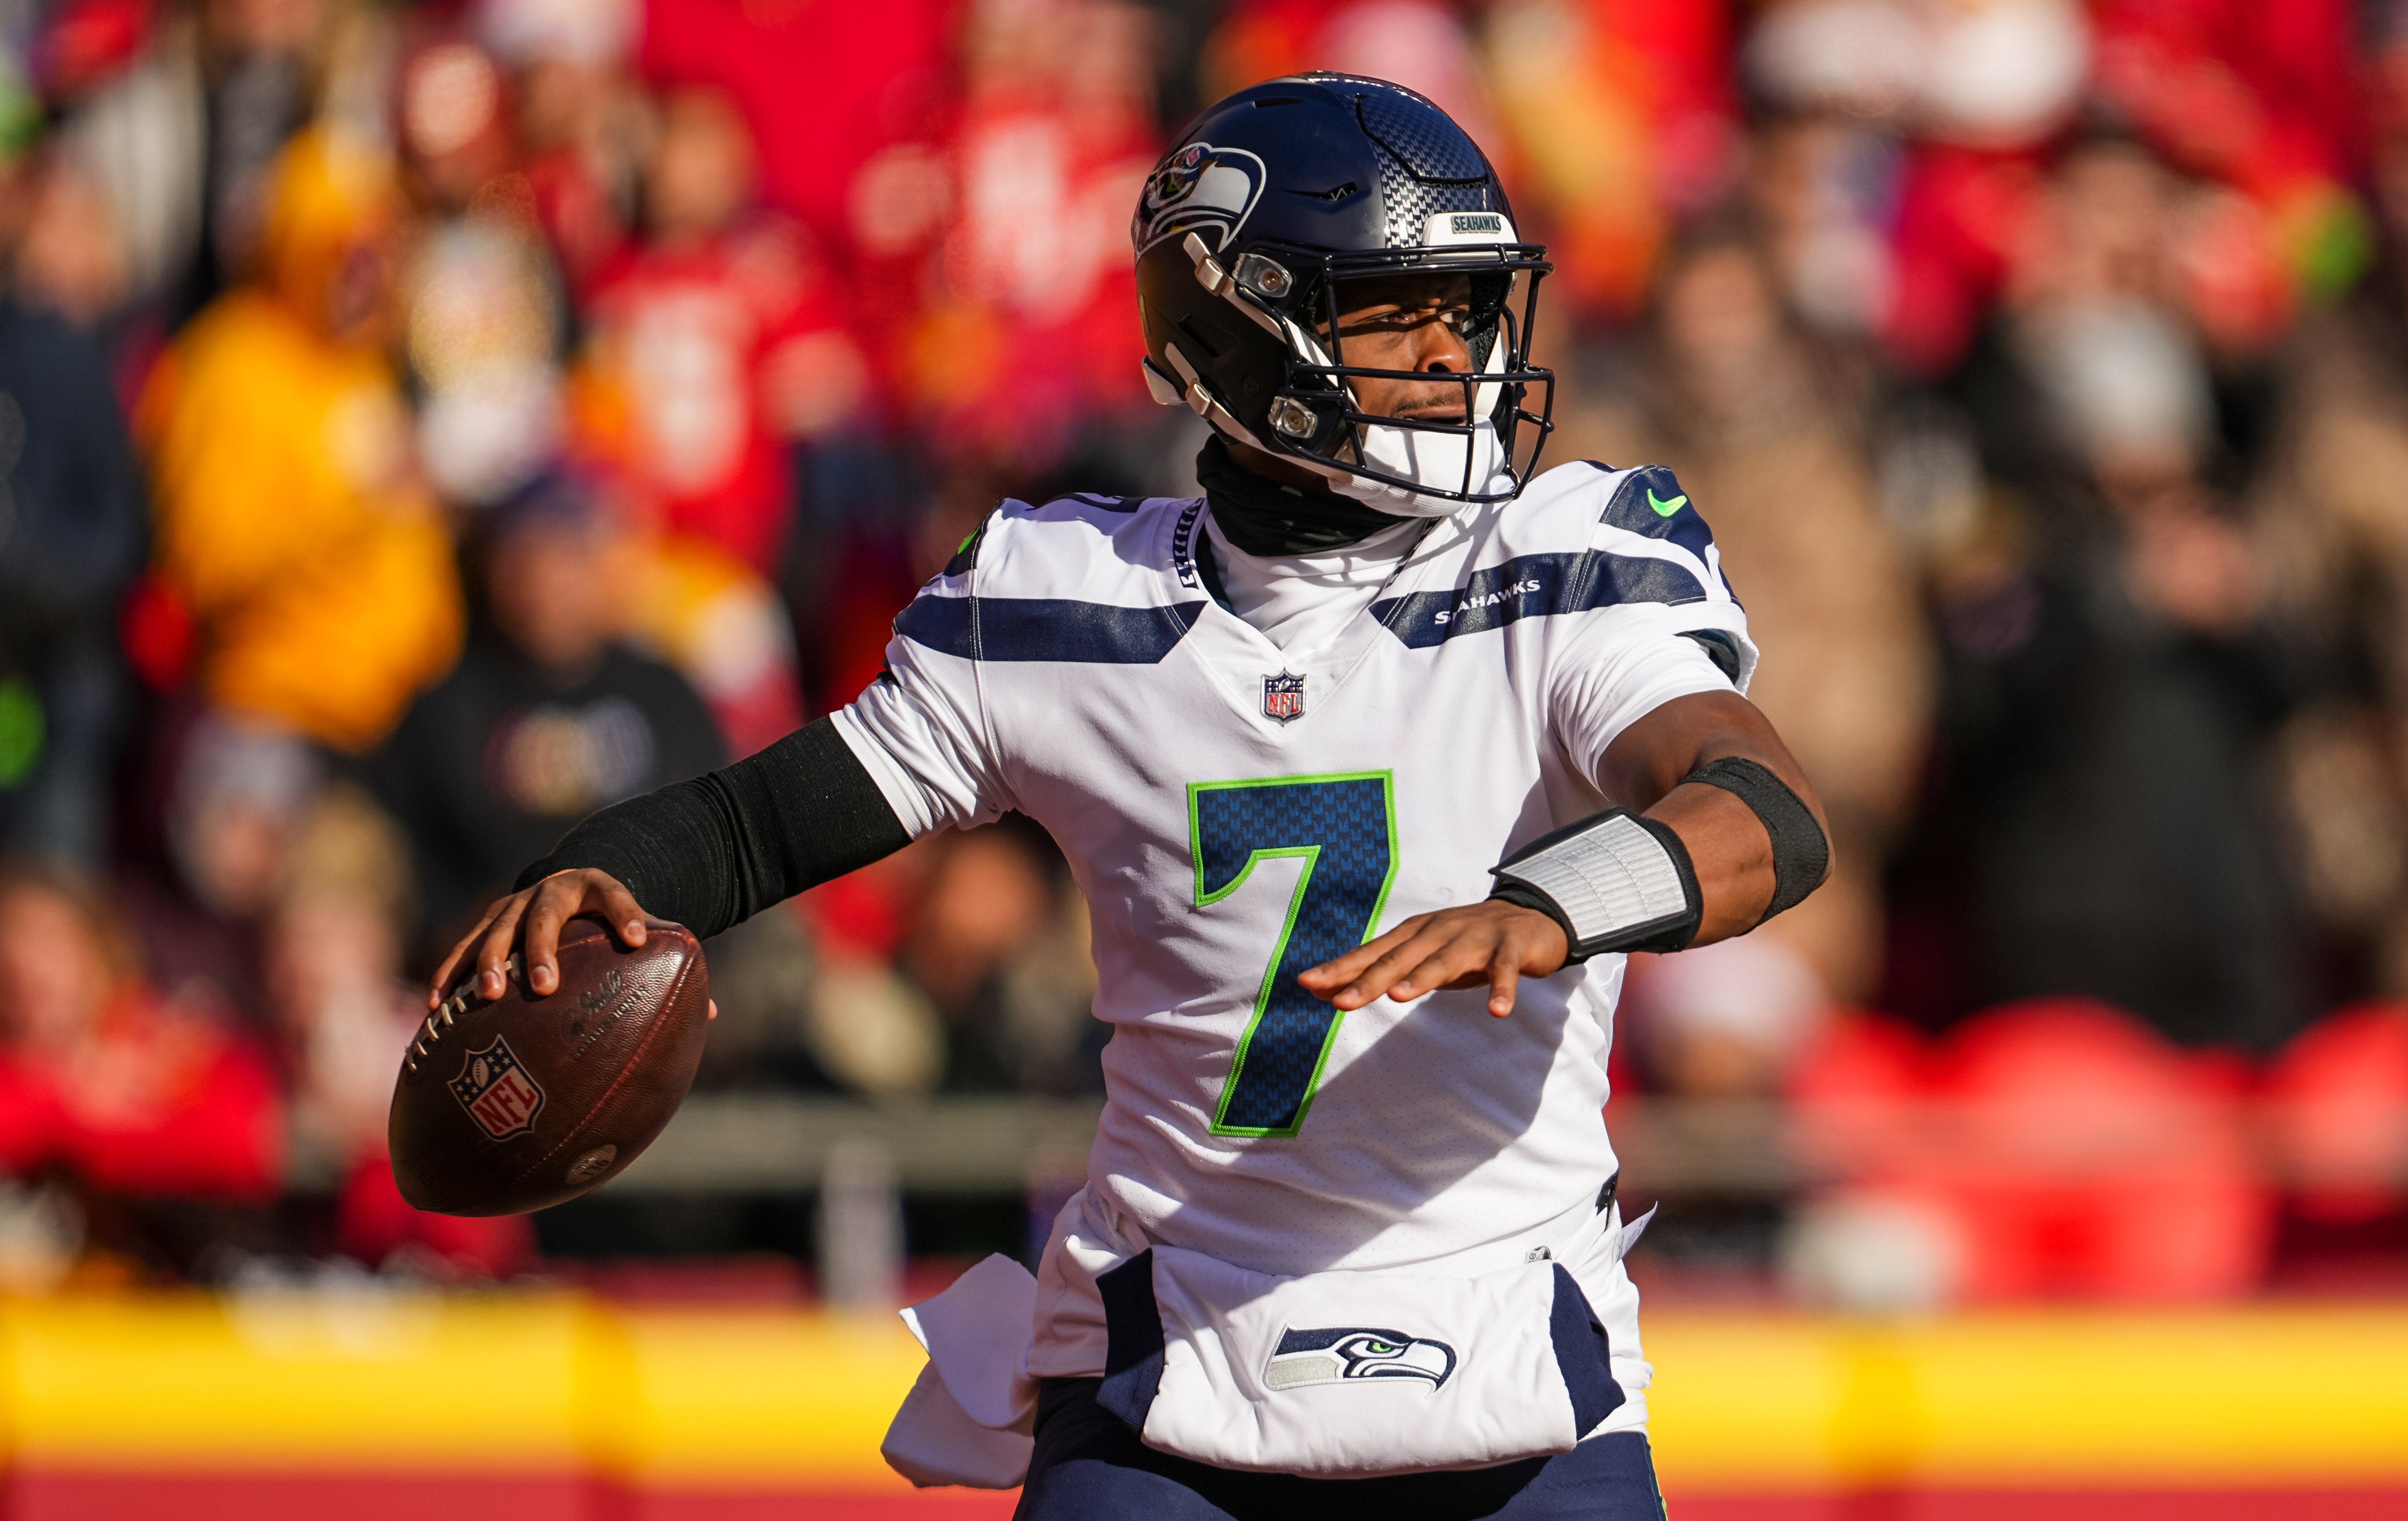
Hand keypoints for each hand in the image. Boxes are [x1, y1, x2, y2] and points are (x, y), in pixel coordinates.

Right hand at [429, 869, 648, 1007]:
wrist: (568, 884)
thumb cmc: (609, 918)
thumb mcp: (636, 925)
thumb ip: (664, 959)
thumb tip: (711, 1010)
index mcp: (597, 887)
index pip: (617, 896)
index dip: (627, 914)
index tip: (637, 940)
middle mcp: (551, 890)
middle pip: (546, 917)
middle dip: (542, 950)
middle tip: (544, 988)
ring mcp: (515, 904)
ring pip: (497, 930)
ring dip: (489, 963)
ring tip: (488, 997)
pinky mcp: (488, 921)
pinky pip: (463, 948)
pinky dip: (449, 974)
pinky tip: (437, 1007)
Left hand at [1297, 900, 1569, 1018]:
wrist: (1529, 919)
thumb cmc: (1464, 944)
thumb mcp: (1421, 957)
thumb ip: (1379, 973)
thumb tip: (1325, 992)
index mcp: (1414, 934)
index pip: (1371, 953)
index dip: (1339, 969)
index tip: (1306, 983)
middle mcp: (1438, 932)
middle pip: (1400, 958)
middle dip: (1368, 979)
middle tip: (1340, 1001)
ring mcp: (1474, 938)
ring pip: (1444, 960)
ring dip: (1422, 977)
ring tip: (1399, 997)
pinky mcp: (1510, 948)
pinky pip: (1504, 971)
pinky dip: (1501, 989)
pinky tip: (1498, 1011)